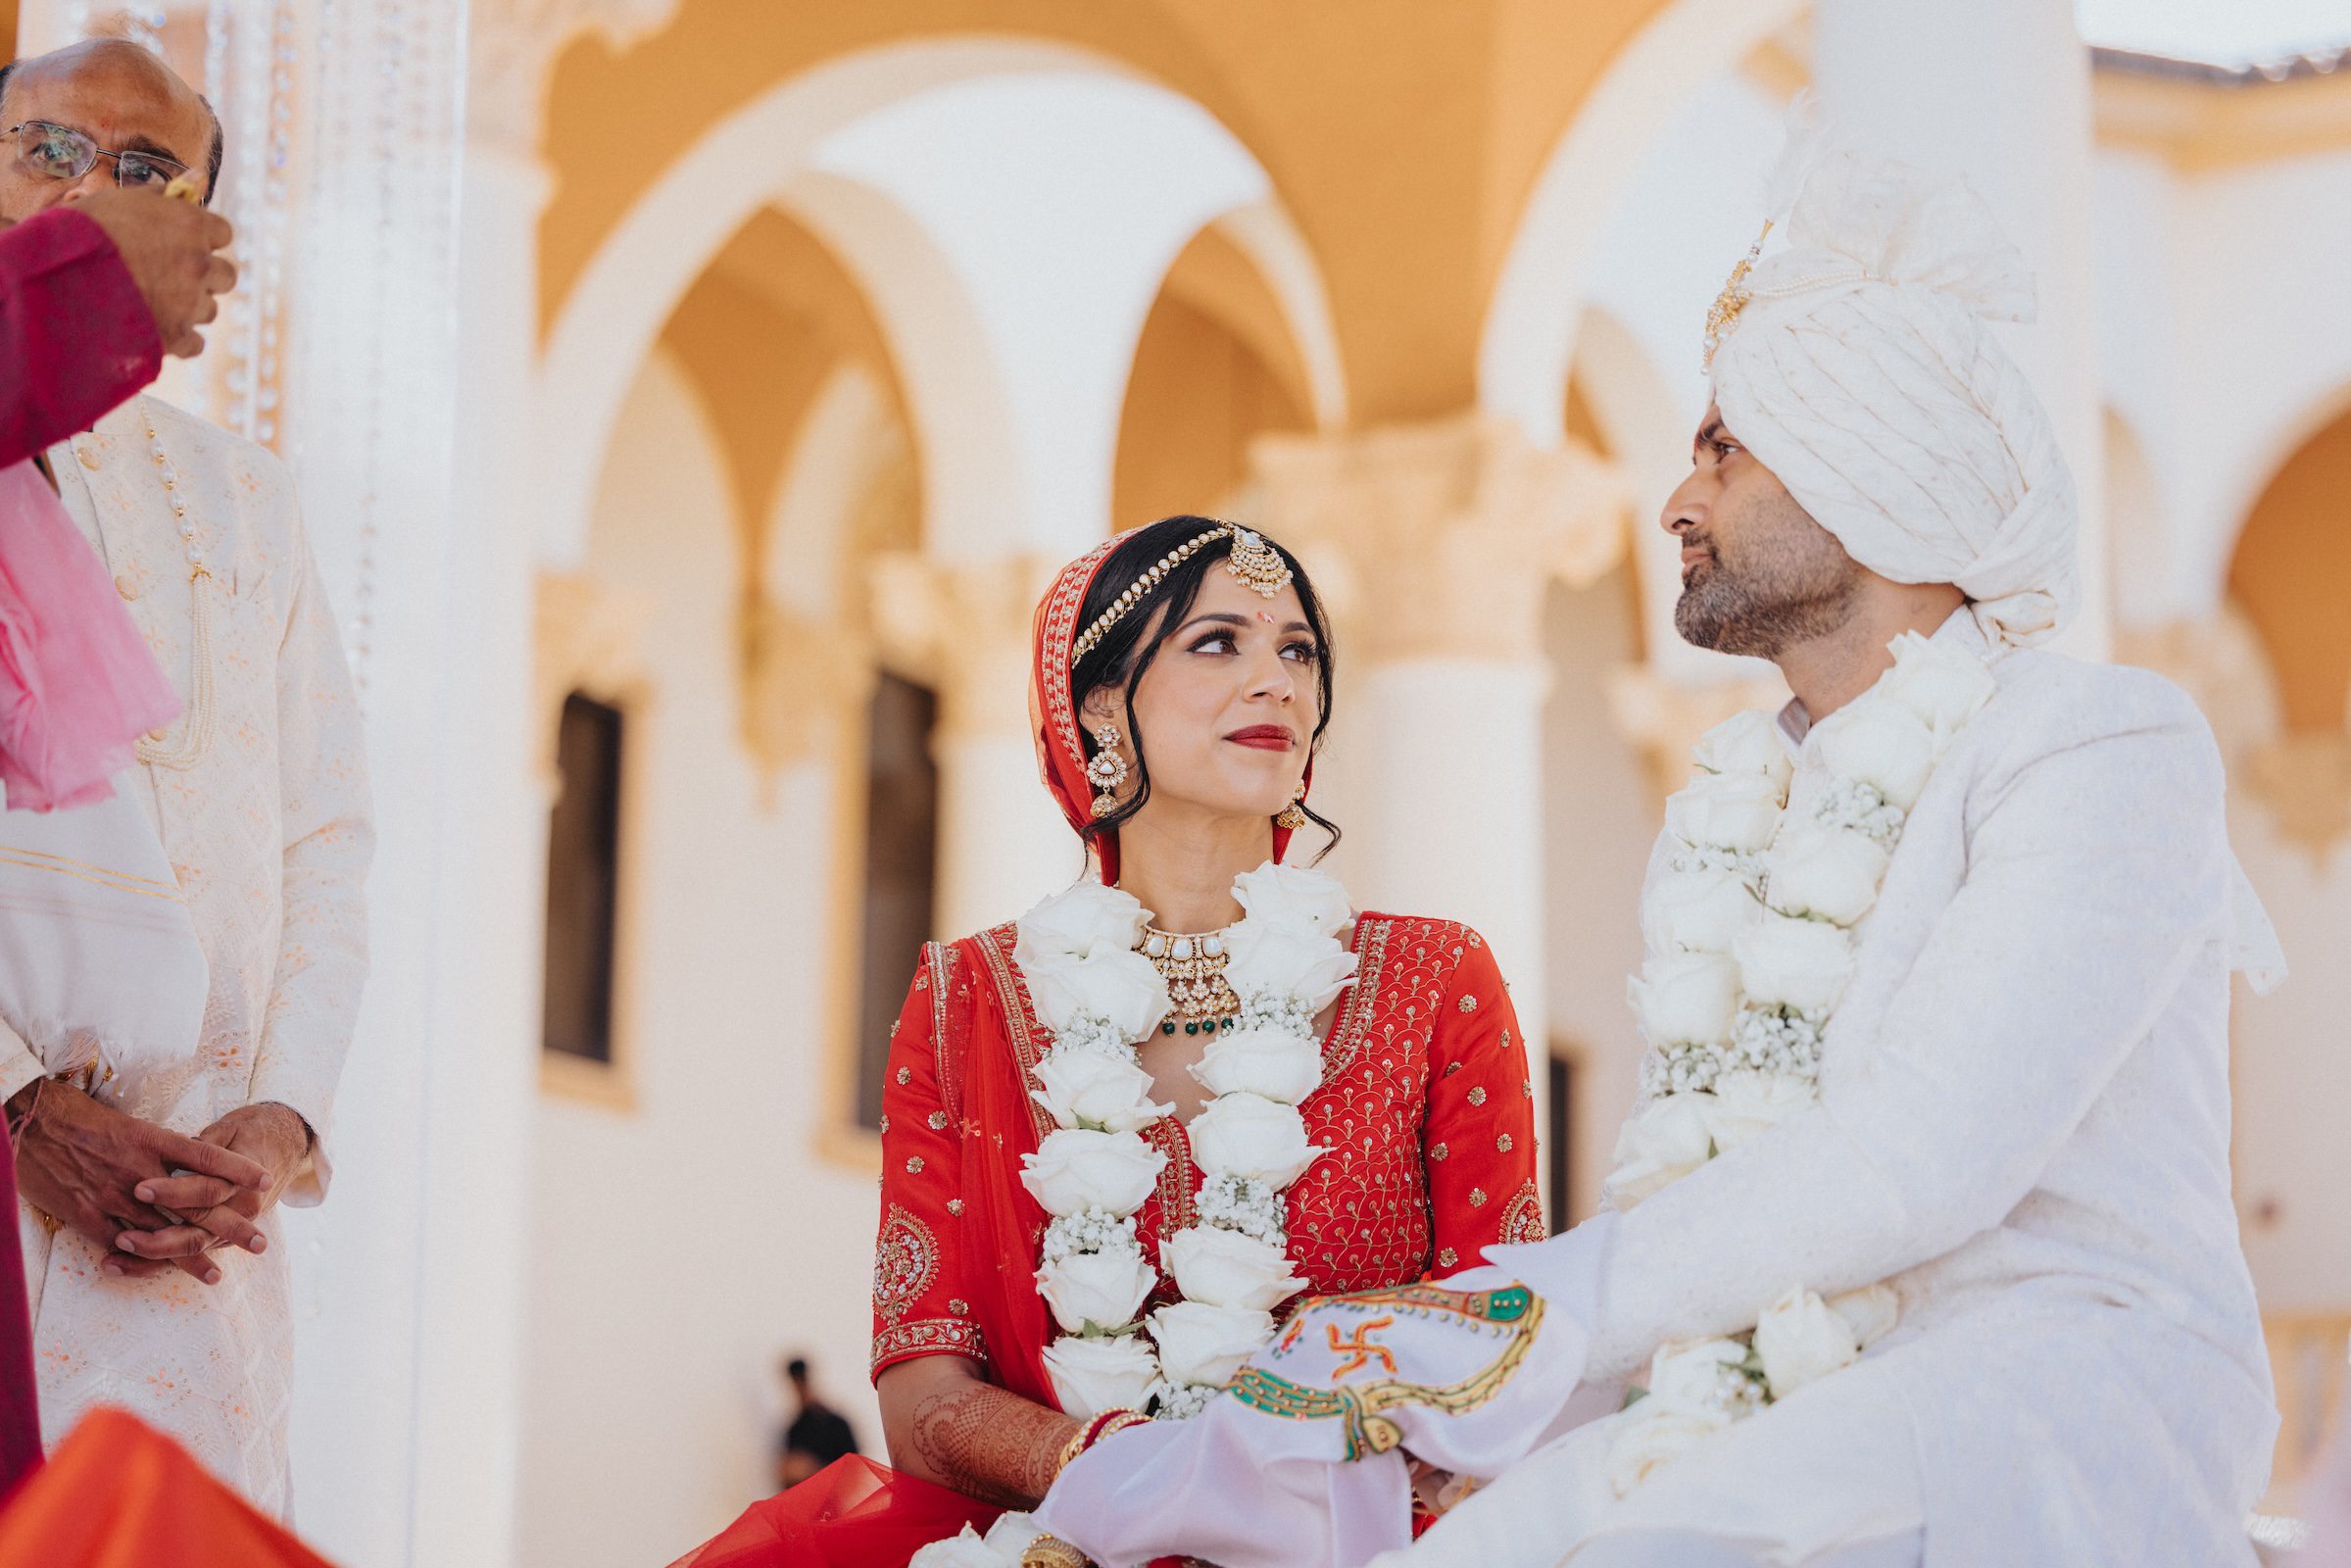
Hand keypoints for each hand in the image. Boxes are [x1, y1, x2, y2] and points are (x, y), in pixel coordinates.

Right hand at [9, 1080, 272, 1285]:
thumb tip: (189, 1154)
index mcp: (152, 1140)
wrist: (29, 1120)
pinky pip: (119, 1243)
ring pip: (161, 1232)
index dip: (239, 1169)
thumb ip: (157, 1145)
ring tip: (217, 1274)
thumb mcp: (127, 1122)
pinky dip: (141, 1261)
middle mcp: (139, 1170)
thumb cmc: (77, 1115)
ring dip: (190, 1256)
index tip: (266, 1181)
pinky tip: (160, 1274)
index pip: (207, 1156)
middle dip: (229, 1226)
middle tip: (259, 1243)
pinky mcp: (85, 1213)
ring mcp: (113, 1195)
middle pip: (193, 1203)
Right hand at [65, 186, 237, 359]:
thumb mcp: (117, 200)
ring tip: (151, 300)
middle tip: (172, 274)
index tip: (185, 241)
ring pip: (209, 309)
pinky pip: (195, 343)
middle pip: (225, 275)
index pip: (222, 232)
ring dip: (189, 307)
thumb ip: (160, 195)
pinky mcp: (176, 336)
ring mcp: (190, 303)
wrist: (55, 279)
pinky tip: (155, 327)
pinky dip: (179, 338)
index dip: (203, 237)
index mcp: (190, 225)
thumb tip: (194, 180)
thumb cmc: (80, 232)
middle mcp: (199, 264)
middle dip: (204, 275)